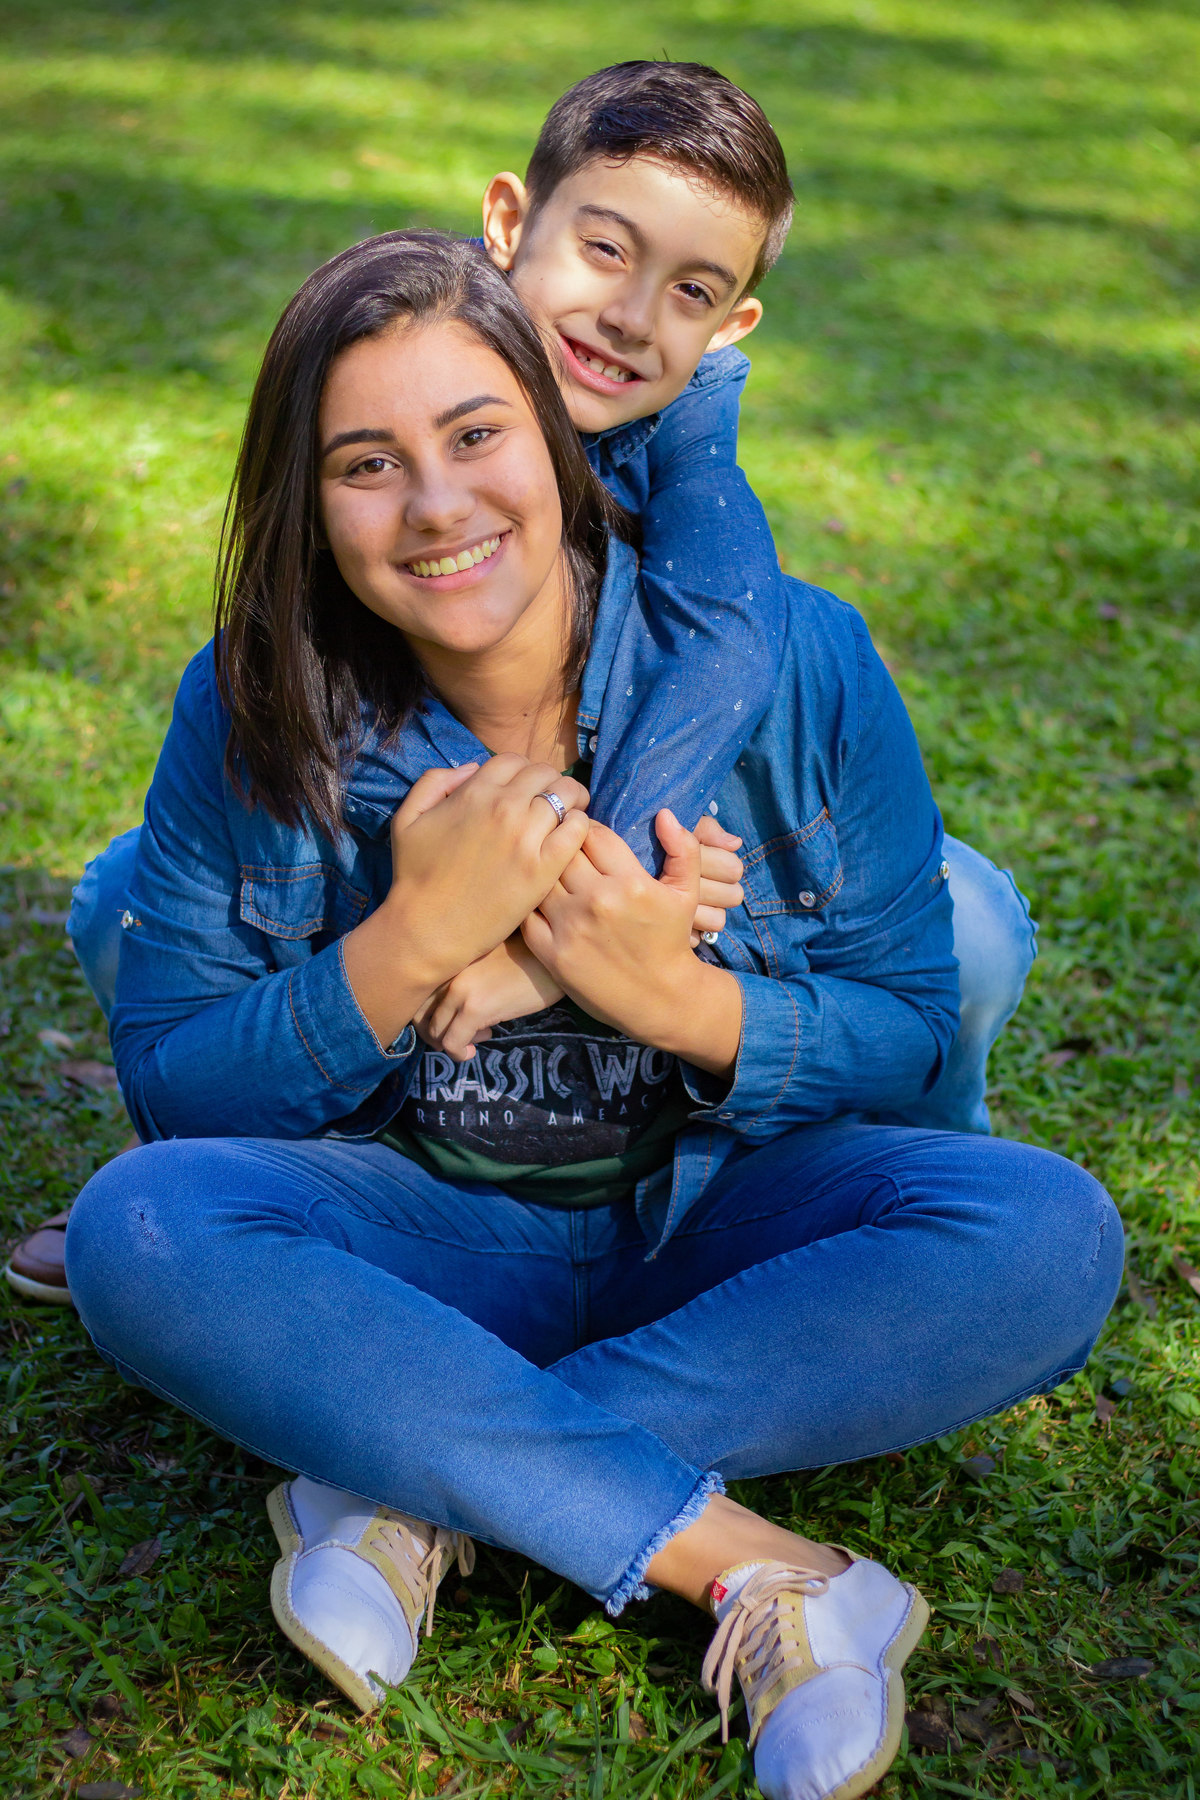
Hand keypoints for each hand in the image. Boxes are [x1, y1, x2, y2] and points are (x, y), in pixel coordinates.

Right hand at [384, 757, 589, 986]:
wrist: (428, 928)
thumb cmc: (414, 876)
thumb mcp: (407, 818)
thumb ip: (435, 782)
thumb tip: (472, 768)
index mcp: (474, 793)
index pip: (514, 760)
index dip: (521, 770)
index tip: (525, 787)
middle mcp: (504, 808)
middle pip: (544, 773)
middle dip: (548, 781)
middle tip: (550, 799)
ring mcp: (526, 838)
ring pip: (566, 795)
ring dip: (570, 799)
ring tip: (568, 813)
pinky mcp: (543, 869)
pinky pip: (578, 830)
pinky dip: (580, 825)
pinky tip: (571, 836)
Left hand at [414, 933, 564, 1061]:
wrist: (552, 958)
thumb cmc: (525, 958)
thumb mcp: (485, 961)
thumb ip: (462, 977)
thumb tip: (452, 1009)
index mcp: (447, 960)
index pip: (416, 997)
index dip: (428, 1019)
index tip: (451, 1024)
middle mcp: (446, 972)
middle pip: (419, 1017)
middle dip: (437, 1035)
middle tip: (462, 1036)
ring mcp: (459, 990)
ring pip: (434, 1033)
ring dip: (452, 1044)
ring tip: (480, 1035)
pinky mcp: (475, 1008)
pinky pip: (452, 1043)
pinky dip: (459, 1054)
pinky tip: (476, 1048)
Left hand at [522, 809, 742, 1076]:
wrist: (660, 999)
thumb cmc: (672, 941)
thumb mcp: (687, 894)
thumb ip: (683, 849)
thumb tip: (663, 813)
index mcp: (629, 882)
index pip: (592, 833)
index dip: (586, 828)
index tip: (586, 836)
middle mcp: (597, 901)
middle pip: (562, 852)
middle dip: (562, 846)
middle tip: (562, 850)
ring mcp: (571, 928)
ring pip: (541, 879)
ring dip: (544, 873)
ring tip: (549, 873)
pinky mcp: (552, 953)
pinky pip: (528, 914)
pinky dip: (531, 904)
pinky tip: (539, 903)